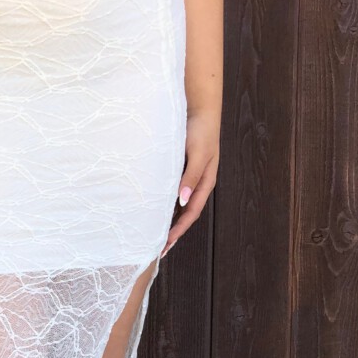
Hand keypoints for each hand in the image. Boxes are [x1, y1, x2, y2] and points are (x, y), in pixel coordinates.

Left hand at [160, 109, 220, 256]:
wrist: (199, 108)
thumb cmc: (200, 130)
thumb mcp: (197, 153)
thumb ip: (191, 176)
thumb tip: (183, 201)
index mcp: (205, 183)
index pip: (191, 214)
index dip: (178, 231)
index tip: (165, 245)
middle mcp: (197, 184)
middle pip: (185, 214)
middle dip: (173, 232)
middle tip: (158, 249)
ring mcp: (188, 177)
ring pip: (177, 205)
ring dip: (168, 220)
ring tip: (154, 235)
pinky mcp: (179, 169)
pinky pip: (171, 192)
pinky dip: (163, 204)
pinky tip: (152, 209)